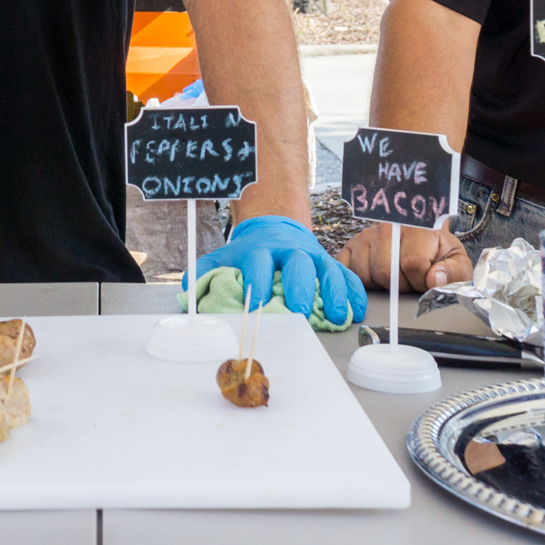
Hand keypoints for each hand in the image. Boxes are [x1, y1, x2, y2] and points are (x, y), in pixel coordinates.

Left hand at [193, 215, 365, 326]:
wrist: (276, 228)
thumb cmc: (250, 252)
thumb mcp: (227, 255)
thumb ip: (207, 269)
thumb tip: (187, 286)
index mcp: (262, 250)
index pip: (259, 263)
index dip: (258, 281)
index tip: (257, 302)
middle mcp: (290, 251)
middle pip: (297, 264)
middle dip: (299, 287)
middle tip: (300, 311)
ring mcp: (314, 256)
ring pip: (328, 270)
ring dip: (334, 292)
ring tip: (339, 316)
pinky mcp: (331, 263)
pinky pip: (347, 276)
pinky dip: (354, 292)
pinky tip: (357, 312)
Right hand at [336, 222, 471, 291]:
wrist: (422, 238)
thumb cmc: (438, 253)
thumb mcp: (457, 262)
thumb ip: (452, 272)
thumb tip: (434, 279)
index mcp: (417, 228)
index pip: (411, 264)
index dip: (419, 281)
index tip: (425, 280)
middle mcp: (387, 227)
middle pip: (384, 271)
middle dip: (400, 285)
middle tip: (409, 280)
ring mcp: (366, 235)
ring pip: (364, 273)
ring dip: (380, 284)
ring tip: (394, 277)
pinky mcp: (351, 245)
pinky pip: (346, 269)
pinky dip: (357, 279)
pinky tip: (374, 278)